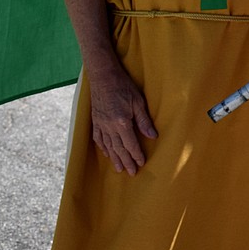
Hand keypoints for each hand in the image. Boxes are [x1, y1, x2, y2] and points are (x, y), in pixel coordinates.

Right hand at [88, 61, 157, 175]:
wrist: (103, 76)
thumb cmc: (123, 86)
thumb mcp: (138, 101)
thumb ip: (144, 121)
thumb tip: (153, 136)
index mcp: (122, 122)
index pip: (131, 144)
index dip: (136, 155)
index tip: (141, 163)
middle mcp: (109, 127)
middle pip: (119, 149)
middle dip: (126, 162)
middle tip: (131, 173)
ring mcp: (101, 124)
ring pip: (108, 146)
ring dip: (114, 158)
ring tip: (119, 169)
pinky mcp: (95, 121)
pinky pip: (98, 139)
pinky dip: (103, 148)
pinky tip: (107, 153)